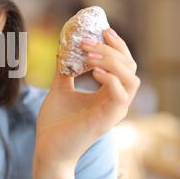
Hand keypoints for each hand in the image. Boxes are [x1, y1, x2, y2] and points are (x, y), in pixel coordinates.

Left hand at [33, 28, 139, 176]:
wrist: (48, 148)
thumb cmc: (55, 122)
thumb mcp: (60, 89)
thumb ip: (65, 71)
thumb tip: (62, 50)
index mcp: (107, 93)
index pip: (123, 64)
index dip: (116, 46)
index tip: (103, 30)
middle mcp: (115, 101)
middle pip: (129, 67)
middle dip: (112, 49)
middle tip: (89, 40)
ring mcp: (114, 111)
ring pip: (131, 79)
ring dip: (112, 61)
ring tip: (90, 53)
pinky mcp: (108, 120)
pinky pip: (121, 96)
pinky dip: (111, 79)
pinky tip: (93, 71)